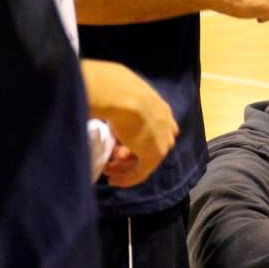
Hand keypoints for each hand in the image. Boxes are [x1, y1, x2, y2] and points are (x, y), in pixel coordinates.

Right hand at [82, 59, 177, 186]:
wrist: (118, 93)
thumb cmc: (112, 86)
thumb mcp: (118, 90)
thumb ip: (118, 99)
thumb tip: (103, 99)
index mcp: (159, 107)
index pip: (151, 127)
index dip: (132, 136)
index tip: (115, 141)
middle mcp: (165, 124)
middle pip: (149, 144)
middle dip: (129, 153)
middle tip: (112, 157)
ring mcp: (162, 140)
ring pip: (145, 159)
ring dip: (126, 167)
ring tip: (108, 170)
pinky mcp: (153, 155)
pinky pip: (141, 172)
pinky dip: (127, 178)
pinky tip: (114, 180)